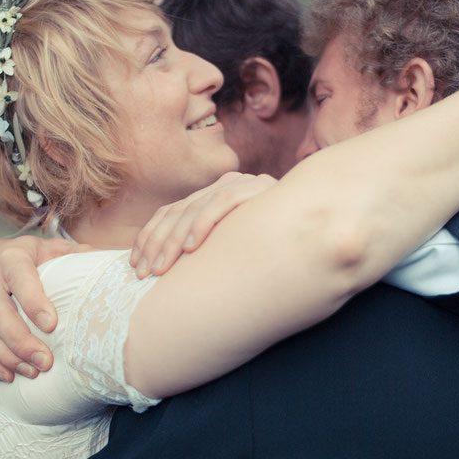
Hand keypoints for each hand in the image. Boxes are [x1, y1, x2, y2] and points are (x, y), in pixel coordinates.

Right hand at [0, 236, 88, 380]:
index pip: (20, 279)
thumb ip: (75, 256)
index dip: (34, 302)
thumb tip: (111, 263)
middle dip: (21, 342)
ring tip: (33, 372)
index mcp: (9, 257)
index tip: (52, 325)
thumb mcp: (50, 249)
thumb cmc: (28, 258)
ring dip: (8, 357)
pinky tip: (8, 375)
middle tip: (45, 362)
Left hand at [129, 172, 276, 277]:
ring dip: (172, 240)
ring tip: (161, 268)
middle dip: (156, 245)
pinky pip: (222, 203)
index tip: (136, 266)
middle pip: (176, 212)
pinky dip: (202, 224)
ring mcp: (241, 184)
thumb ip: (202, 251)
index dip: (148, 239)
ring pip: (193, 208)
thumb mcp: (227, 250)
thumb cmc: (269, 251)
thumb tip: (161, 272)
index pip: (167, 214)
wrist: (322, 228)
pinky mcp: (259, 188)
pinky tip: (189, 248)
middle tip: (144, 274)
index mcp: (210, 197)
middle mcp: (223, 186)